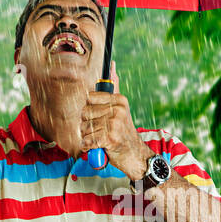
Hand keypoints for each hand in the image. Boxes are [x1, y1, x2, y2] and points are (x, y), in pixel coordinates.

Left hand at [81, 60, 148, 181]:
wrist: (136, 156)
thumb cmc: (123, 132)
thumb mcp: (120, 108)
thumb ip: (113, 88)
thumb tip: (111, 65)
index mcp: (119, 99)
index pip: (89, 98)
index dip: (90, 110)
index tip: (100, 117)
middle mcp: (118, 109)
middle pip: (84, 113)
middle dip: (87, 125)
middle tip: (100, 131)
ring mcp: (115, 124)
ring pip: (84, 128)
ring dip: (88, 137)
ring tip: (101, 139)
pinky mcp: (111, 138)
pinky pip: (88, 140)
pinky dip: (88, 146)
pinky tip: (97, 147)